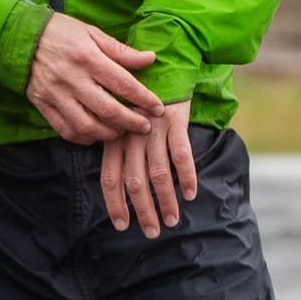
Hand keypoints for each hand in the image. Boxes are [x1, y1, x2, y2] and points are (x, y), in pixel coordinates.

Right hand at [23, 13, 164, 143]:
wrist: (19, 37)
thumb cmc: (60, 32)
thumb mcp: (91, 33)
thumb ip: (120, 50)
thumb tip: (150, 59)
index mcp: (87, 57)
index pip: (122, 83)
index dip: (144, 99)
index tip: (158, 109)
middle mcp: (71, 78)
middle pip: (108, 109)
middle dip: (131, 122)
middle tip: (144, 126)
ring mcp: (55, 94)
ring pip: (87, 126)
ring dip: (109, 133)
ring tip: (121, 131)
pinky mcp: (43, 105)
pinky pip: (66, 130)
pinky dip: (84, 137)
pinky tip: (95, 133)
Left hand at [100, 100, 197, 238]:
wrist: (161, 67)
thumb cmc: (140, 103)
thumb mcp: (123, 124)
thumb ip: (120, 151)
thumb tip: (121, 188)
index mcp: (114, 139)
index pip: (110, 177)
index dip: (115, 203)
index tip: (122, 225)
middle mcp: (131, 137)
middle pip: (134, 181)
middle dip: (143, 210)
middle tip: (152, 231)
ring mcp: (153, 130)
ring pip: (158, 173)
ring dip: (166, 201)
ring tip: (172, 220)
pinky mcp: (175, 122)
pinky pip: (181, 155)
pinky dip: (186, 177)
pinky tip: (190, 194)